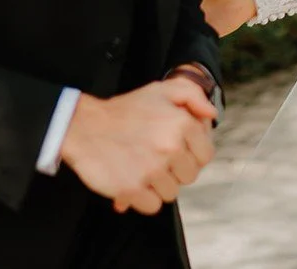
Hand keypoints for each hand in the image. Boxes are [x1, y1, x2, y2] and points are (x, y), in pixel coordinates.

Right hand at [61, 78, 216, 215]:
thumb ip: (193, 96)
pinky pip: (153, 206)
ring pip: (172, 192)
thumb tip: (212, 114)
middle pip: (190, 176)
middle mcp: (170, 147)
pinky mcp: (131, 189)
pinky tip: (135, 183)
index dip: (192, 156)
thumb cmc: (126, 110)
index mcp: (183, 124)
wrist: (84, 126)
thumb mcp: (162, 90)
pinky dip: (144, 199)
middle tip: (158, 160)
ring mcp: (151, 170)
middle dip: (176, 171)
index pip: (205, 155)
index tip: (177, 152)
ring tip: (144, 169)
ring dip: (159, 185)